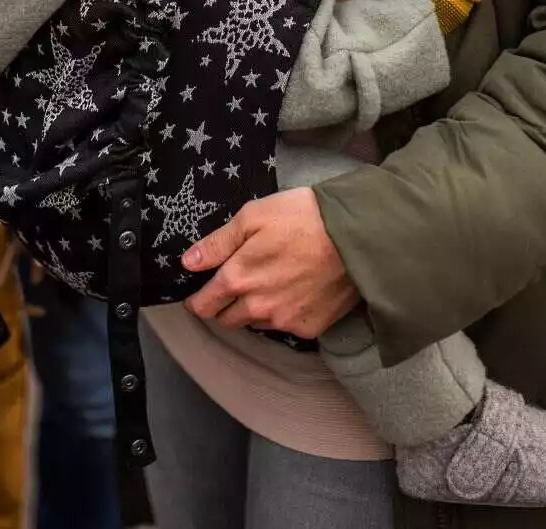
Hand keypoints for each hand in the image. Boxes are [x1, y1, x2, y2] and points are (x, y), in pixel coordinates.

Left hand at [182, 187, 359, 337]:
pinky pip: (285, 327)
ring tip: (270, 283)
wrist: (357, 237)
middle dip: (225, 305)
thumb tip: (188, 262)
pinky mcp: (310, 328)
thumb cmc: (303, 218)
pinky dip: (283, 313)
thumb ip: (217, 243)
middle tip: (237, 283)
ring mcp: (284, 320)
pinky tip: (295, 290)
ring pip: (255, 324)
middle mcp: (257, 307)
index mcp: (238, 278)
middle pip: (227, 320)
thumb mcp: (253, 216)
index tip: (201, 292)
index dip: (198, 300)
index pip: (204, 305)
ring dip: (254, 310)